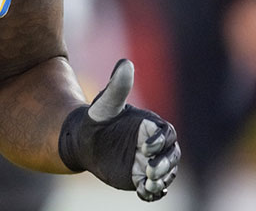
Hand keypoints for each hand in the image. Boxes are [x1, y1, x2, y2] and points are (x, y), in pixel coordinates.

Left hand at [58, 59, 180, 200]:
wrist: (82, 140)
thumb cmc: (96, 119)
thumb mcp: (105, 104)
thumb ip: (118, 86)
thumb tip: (126, 62)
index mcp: (150, 125)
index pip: (168, 134)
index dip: (161, 142)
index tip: (145, 147)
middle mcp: (153, 144)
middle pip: (172, 156)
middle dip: (165, 164)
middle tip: (150, 170)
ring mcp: (148, 161)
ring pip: (166, 173)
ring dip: (162, 180)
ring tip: (148, 183)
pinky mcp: (140, 177)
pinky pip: (154, 187)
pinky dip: (153, 192)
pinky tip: (144, 192)